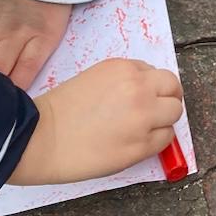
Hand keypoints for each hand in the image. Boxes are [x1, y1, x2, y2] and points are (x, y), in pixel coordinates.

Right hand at [8, 59, 182, 183]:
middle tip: (154, 113)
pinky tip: (136, 142)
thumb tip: (147, 93)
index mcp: (124, 69)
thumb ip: (124, 81)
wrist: (40, 138)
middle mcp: (138, 89)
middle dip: (166, 99)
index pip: (157, 73)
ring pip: (175, 113)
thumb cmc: (61, 110)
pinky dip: (156, 141)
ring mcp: (143, 117)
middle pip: (173, 89)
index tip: (143, 98)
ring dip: (163, 120)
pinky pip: (165, 139)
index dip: (151, 88)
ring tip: (143, 129)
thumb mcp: (95, 78)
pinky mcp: (141, 146)